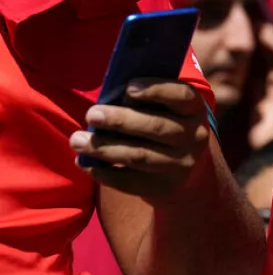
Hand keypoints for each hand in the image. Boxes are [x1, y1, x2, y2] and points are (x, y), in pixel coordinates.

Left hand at [72, 79, 210, 202]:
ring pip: (140, 156)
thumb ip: (144, 100)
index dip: (157, 90)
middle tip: (91, 114)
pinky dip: (104, 172)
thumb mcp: (165, 108)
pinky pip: (130, 181)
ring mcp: (181, 164)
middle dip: (121, 120)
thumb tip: (111, 98)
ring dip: (105, 148)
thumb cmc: (164, 124)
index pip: (182, 96)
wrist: (183, 168)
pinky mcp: (163, 187)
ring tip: (76, 140)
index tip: (129, 87)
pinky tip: (84, 163)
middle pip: (157, 127)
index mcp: (194, 109)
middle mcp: (194, 136)